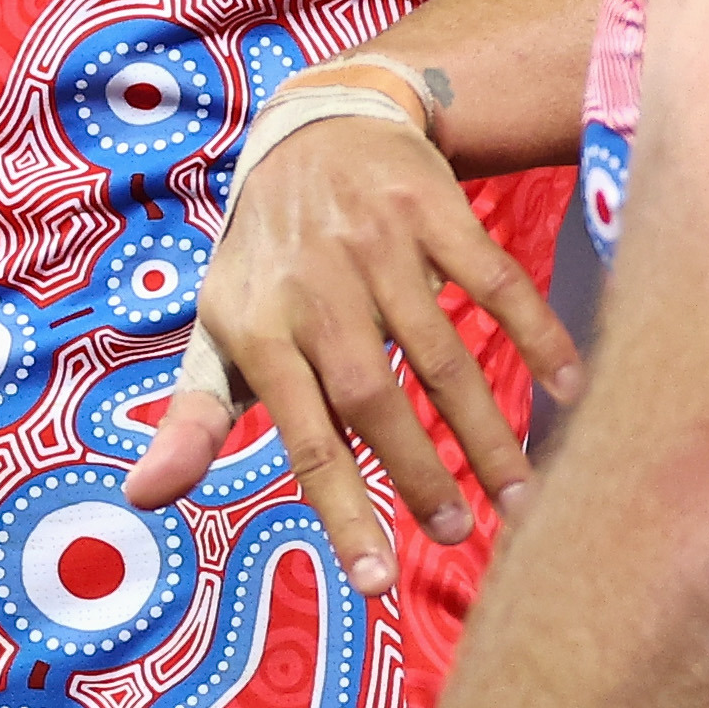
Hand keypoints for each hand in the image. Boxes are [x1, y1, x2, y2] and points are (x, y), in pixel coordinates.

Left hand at [127, 112, 579, 593]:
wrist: (314, 126)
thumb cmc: (266, 258)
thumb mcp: (216, 329)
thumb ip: (193, 418)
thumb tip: (140, 499)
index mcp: (256, 326)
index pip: (301, 435)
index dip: (340, 508)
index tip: (376, 581)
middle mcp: (313, 285)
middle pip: (373, 399)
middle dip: (421, 476)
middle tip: (465, 536)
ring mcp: (374, 242)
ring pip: (441, 353)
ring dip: (486, 431)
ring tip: (520, 495)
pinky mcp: (430, 206)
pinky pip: (493, 281)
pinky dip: (536, 334)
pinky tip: (568, 388)